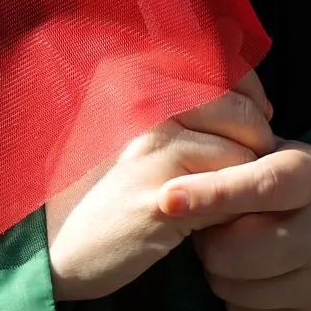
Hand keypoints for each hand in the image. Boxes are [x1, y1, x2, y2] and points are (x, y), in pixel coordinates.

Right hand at [46, 72, 274, 301]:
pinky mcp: (162, 194)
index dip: (249, 95)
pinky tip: (215, 218)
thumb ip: (176, 97)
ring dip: (246, 180)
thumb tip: (242, 65)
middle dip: (257, 139)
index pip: (222, 67)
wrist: (54, 245)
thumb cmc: (99, 186)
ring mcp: (151, 147)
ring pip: (239, 152)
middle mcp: (143, 102)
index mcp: (134, 76)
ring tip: (226, 196)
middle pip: (238, 108)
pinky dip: (234, 206)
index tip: (256, 120)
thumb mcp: (130, 127)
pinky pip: (228, 192)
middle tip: (248, 166)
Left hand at [162, 141, 310, 310]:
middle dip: (210, 242)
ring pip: (235, 288)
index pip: (262, 186)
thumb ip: (228, 158)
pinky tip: (256, 278)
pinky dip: (239, 300)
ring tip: (239, 251)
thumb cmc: (287, 189)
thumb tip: (175, 184)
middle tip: (216, 230)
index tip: (168, 198)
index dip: (213, 193)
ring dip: (221, 272)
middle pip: (235, 250)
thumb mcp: (269, 156)